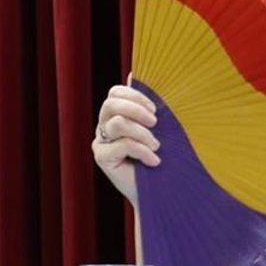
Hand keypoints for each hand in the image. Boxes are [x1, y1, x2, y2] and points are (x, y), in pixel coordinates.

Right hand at [92, 82, 159, 203]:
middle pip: (110, 104)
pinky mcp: (102, 157)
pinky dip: (142, 151)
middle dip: (136, 109)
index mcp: (117, 115)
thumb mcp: (159, 127)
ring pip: (117, 123)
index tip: (155, 109)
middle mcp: (105, 126)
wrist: (161, 191)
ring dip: (142, 133)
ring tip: (157, 146)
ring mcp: (101, 142)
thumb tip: (134, 74)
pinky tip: (154, 161)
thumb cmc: (163, 157)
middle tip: (155, 123)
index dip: (134, 95)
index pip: (114, 93)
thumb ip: (147, 105)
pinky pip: (121, 144)